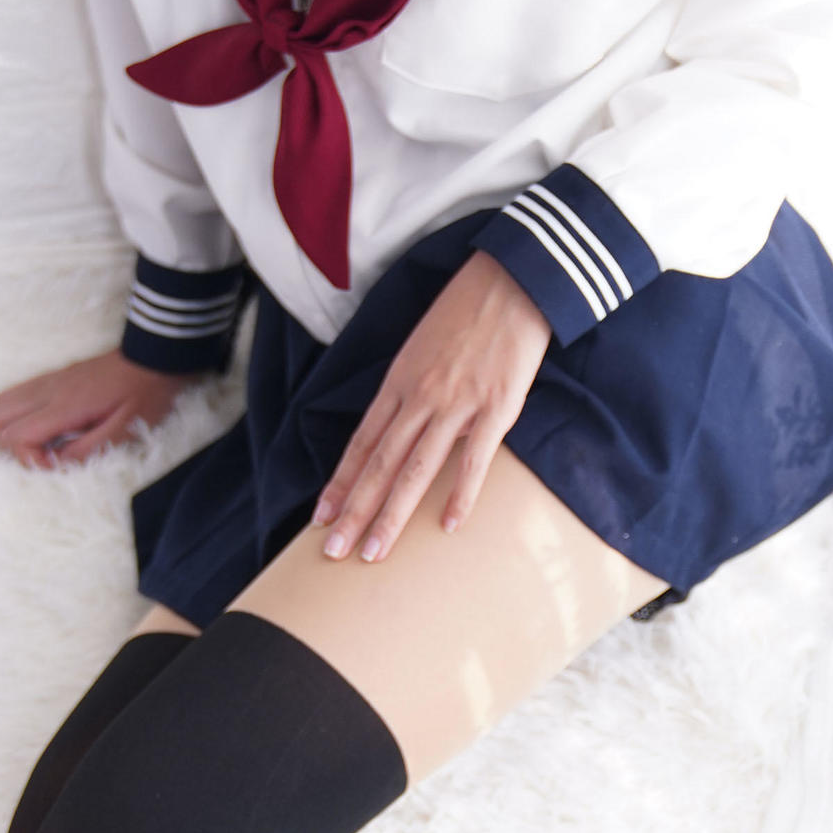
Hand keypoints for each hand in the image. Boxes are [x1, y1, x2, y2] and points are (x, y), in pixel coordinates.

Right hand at [0, 350, 192, 467]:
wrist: (154, 357)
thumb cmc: (145, 394)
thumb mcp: (124, 430)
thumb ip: (88, 450)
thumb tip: (57, 465)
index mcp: (64, 406)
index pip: (18, 436)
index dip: (30, 460)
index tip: (56, 467)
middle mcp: (48, 390)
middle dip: (12, 446)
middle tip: (44, 457)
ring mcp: (47, 381)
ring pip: (0, 404)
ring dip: (11, 430)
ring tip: (43, 444)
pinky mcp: (52, 378)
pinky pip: (16, 395)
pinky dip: (19, 416)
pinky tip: (47, 427)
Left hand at [314, 250, 550, 562]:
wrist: (513, 280)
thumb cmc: (466, 311)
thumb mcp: (421, 346)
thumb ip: (409, 388)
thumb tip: (399, 426)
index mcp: (398, 382)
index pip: (360, 444)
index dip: (339, 484)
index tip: (320, 519)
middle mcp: (419, 397)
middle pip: (378, 465)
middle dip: (354, 513)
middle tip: (331, 553)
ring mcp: (456, 404)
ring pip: (414, 470)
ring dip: (392, 515)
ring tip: (373, 552)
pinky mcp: (496, 407)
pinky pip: (474, 460)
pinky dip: (459, 495)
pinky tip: (448, 525)